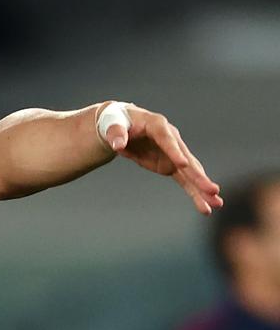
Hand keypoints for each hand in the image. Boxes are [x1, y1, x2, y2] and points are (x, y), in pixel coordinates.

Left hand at [102, 104, 222, 215]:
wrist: (124, 125)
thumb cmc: (118, 122)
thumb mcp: (113, 125)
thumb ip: (116, 134)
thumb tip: (117, 146)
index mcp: (158, 125)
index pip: (167, 140)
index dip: (174, 151)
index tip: (182, 164)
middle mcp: (172, 139)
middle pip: (187, 159)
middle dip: (199, 176)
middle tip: (213, 190)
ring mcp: (174, 154)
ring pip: (191, 173)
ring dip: (202, 188)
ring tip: (217, 204)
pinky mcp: (172, 165)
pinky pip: (185, 180)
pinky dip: (194, 193)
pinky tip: (205, 207)